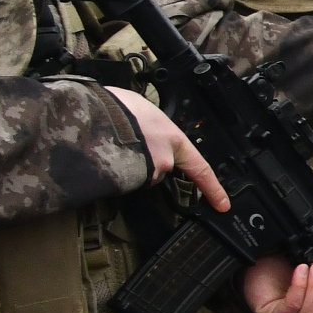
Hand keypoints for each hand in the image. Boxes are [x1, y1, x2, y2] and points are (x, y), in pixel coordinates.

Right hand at [104, 88, 228, 212]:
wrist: (89, 115)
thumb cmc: (112, 107)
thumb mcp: (140, 107)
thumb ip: (149, 123)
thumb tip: (141, 125)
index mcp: (173, 138)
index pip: (200, 168)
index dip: (212, 188)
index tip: (223, 205)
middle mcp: (164, 159)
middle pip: (159, 169)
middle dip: (144, 160)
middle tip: (125, 141)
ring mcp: (145, 172)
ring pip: (139, 174)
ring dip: (128, 163)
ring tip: (111, 143)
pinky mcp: (126, 182)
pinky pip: (124, 179)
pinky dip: (116, 171)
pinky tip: (105, 155)